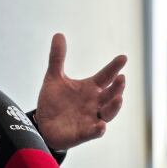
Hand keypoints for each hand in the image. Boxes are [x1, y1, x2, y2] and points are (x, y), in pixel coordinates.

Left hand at [35, 33, 126, 149]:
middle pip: (110, 95)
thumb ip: (57, 57)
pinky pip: (93, 132)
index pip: (105, 76)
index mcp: (90, 88)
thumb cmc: (54, 101)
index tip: (123, 57)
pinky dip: (98, 129)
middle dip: (118, 87)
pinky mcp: (83, 133)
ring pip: (108, 113)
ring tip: (118, 98)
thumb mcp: (54, 77)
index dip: (114, 67)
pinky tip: (101, 125)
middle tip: (122, 78)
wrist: (43, 124)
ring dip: (114, 107)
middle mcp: (94, 103)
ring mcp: (90, 118)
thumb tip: (58, 34)